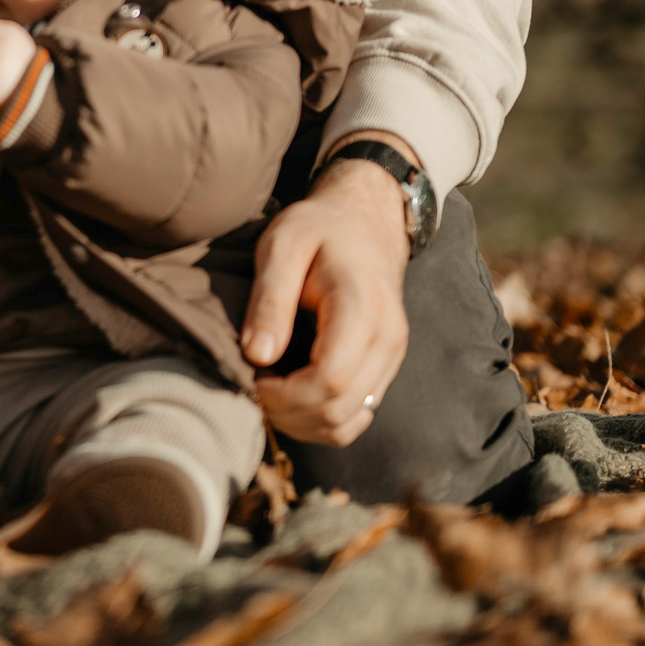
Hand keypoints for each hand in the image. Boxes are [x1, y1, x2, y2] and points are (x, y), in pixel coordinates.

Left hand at [242, 140, 413, 446]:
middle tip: (252, 387)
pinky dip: (322, 420)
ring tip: (269, 393)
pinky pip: (356, 415)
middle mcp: (387, 338)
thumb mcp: (282, 245)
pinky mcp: (386, 367)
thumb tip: (257, 356)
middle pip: (340, 408)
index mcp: (361, 306)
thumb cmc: (317, 228)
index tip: (253, 377)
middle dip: (288, 412)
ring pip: (350, 421)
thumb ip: (270, 298)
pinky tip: (292, 397)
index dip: (285, 394)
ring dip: (303, 422)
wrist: (364, 222)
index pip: (330, 379)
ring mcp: (391, 356)